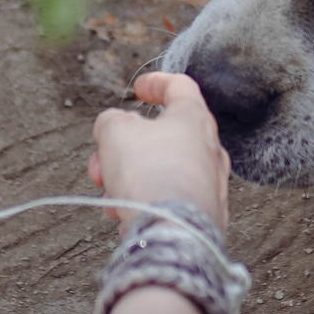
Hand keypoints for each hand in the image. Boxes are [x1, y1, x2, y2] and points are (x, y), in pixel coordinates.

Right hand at [88, 72, 228, 231]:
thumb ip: (112, 121)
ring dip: (129, 178)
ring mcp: (210, 185)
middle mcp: (210, 150)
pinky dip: (144, 202)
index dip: (155, 83)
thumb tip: (114, 127)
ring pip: (161, 172)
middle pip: (164, 137)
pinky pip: (168, 201)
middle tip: (102, 159)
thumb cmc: (150, 175)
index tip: (138, 88)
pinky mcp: (204, 216)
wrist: (172, 231)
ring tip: (109, 195)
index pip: (180, 87)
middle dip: (126, 147)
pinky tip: (124, 215)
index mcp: (194, 119)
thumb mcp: (116, 132)